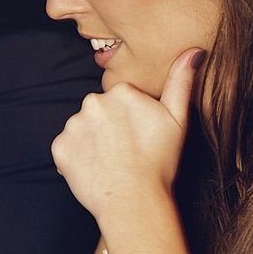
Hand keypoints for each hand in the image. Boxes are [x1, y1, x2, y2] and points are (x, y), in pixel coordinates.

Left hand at [51, 48, 202, 218]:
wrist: (135, 202)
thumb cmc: (160, 163)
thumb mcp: (178, 119)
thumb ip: (181, 81)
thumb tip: (193, 51)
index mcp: (121, 91)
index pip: (121, 100)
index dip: (131, 120)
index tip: (139, 138)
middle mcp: (93, 102)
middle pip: (100, 112)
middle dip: (109, 128)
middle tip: (126, 152)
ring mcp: (74, 125)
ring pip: (83, 129)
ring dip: (92, 143)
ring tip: (111, 163)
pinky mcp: (59, 148)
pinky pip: (67, 149)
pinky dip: (77, 159)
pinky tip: (95, 170)